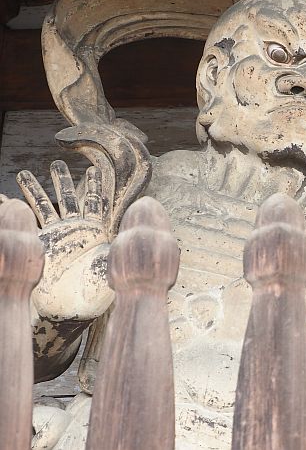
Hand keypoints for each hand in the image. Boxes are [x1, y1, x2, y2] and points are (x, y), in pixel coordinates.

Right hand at [17, 161, 113, 320]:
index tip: (92, 170)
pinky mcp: (40, 244)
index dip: (94, 186)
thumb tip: (128, 237)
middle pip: (67, 197)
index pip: (94, 202)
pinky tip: (4, 201)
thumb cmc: (94, 289)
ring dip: (34, 189)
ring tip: (24, 173)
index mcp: (92, 229)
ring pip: (43, 206)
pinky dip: (13, 212)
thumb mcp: (109, 264)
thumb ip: (114, 249)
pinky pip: (25, 224)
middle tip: (57, 164)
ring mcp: (55, 236)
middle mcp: (73, 229)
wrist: (71, 306)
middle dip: (61, 180)